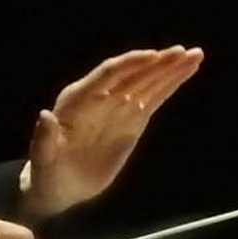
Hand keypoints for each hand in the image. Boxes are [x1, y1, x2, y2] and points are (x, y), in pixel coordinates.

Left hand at [20, 45, 202, 218]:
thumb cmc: (46, 172)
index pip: (108, 75)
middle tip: (184, 52)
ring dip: (170, 69)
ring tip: (195, 55)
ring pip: (147, 83)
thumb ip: (44, 139)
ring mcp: (118, 107)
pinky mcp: (131, 120)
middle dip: (158, 63)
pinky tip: (186, 72)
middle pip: (133, 75)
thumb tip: (45, 116)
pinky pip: (153, 99)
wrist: (58, 186)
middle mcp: (100, 97)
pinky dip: (170, 86)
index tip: (154, 57)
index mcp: (78, 100)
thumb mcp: (42, 159)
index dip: (131, 65)